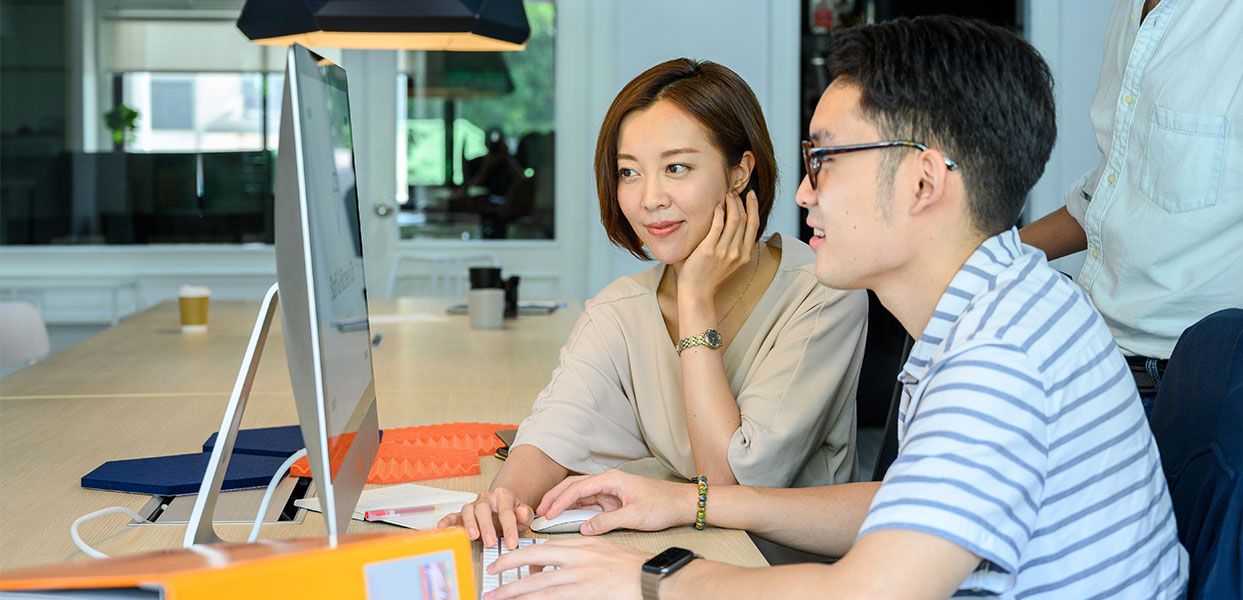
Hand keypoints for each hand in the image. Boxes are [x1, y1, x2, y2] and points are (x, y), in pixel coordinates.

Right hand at [436, 487, 533, 548]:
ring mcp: (474, 505)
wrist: (502, 507)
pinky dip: (447, 520)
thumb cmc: (512, 512)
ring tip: (473, 537)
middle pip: (483, 509)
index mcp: (503, 496)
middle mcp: (486, 499)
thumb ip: (525, 514)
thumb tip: (522, 511)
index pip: (506, 511)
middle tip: (491, 542)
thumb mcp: (524, 514)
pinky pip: (453, 515)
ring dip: (470, 524)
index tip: (512, 543)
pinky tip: (442, 526)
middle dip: (487, 526)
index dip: (509, 528)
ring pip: (468, 510)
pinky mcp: (463, 514)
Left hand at [484, 537, 650, 599]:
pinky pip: (552, 599)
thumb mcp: (608, 552)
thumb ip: (585, 556)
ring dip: (513, 592)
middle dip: (509, 566)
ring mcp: (580, 576)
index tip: (512, 564)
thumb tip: (568, 567)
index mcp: (584, 545)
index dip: (525, 556)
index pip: (546, 547)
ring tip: (495, 598)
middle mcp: (578, 557)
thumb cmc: (637, 569)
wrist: (656, 578)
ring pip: (537, 584)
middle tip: (490, 573)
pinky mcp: (585, 592)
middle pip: (534, 558)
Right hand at [536, 470, 696, 534]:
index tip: (548, 512)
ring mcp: (609, 491)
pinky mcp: (612, 501)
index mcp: (611, 480)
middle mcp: (607, 482)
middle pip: (573, 486)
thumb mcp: (635, 515)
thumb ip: (608, 522)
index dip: (560, 500)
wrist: (681, 503)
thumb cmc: (662, 504)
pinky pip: (588, 504)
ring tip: (547, 514)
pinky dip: (574, 510)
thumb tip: (586, 528)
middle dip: (555, 497)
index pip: (578, 487)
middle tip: (539, 510)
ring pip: (579, 495)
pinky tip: (565, 517)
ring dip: (562, 503)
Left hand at [677, 190, 760, 305]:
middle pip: (744, 220)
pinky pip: (717, 226)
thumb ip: (732, 246)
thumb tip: (731, 226)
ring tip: (727, 195)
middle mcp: (738, 252)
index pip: (754, 225)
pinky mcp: (709, 250)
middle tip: (735, 192)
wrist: (697, 293)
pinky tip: (717, 206)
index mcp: (745, 255)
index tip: (751, 196)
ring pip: (733, 220)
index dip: (753, 208)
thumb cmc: (709, 277)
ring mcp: (724, 251)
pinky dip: (719, 214)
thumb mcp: (728, 263)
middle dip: (741, 202)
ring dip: (731, 204)